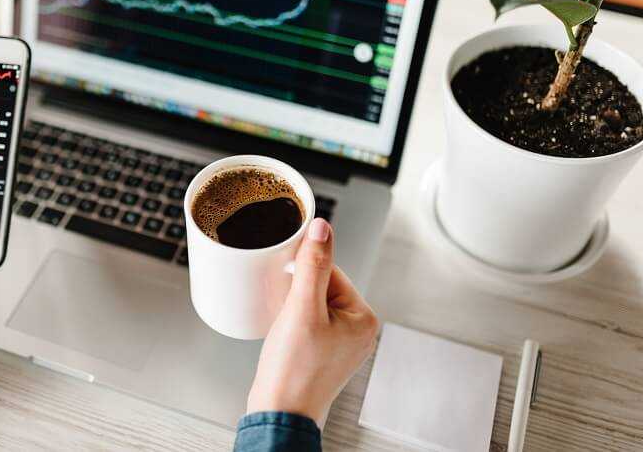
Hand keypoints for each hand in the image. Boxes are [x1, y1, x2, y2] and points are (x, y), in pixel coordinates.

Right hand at [246, 219, 378, 427]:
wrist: (279, 414)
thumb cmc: (293, 371)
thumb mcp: (302, 310)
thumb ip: (313, 266)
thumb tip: (322, 228)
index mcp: (363, 318)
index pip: (332, 271)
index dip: (303, 275)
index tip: (287, 287)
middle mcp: (358, 331)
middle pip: (321, 286)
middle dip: (297, 293)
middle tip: (286, 314)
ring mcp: (341, 344)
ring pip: (311, 304)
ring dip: (292, 307)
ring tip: (285, 329)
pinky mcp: (323, 353)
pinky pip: (307, 322)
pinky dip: (291, 323)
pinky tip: (284, 337)